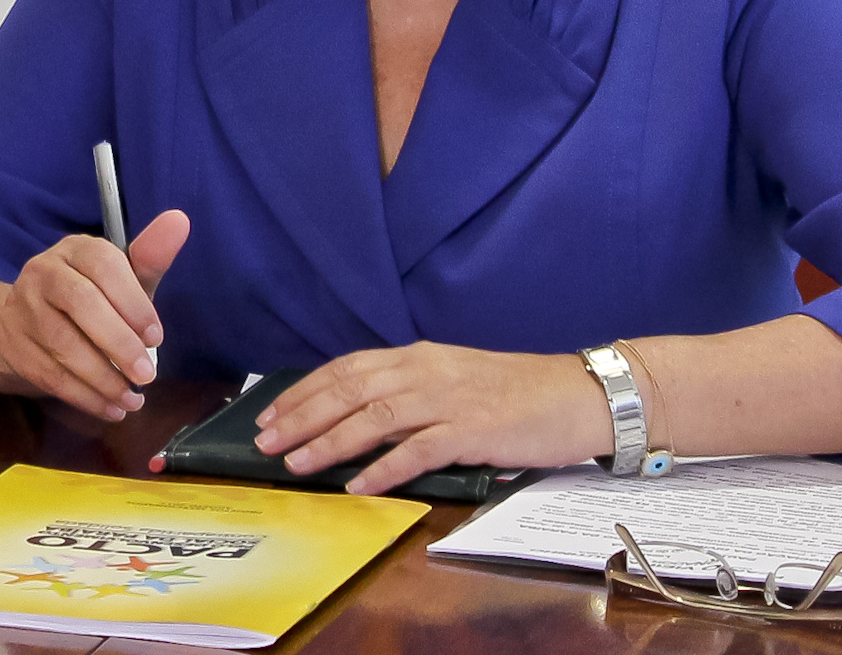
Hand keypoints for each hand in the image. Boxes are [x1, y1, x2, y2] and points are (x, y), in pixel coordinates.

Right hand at [0, 208, 191, 421]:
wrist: (22, 322)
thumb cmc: (88, 299)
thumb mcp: (121, 279)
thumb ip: (150, 257)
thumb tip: (180, 220)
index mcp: (75, 250)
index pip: (103, 266)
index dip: (133, 302)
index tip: (157, 336)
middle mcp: (43, 272)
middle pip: (81, 303)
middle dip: (119, 344)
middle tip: (148, 375)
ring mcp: (22, 309)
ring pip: (64, 345)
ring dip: (104, 379)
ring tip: (133, 400)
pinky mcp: (13, 346)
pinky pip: (50, 375)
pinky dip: (85, 397)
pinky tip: (111, 409)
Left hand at [254, 341, 613, 494]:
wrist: (575, 394)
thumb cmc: (515, 392)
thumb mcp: (453, 378)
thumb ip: (410, 392)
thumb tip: (360, 418)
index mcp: (418, 357)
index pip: (346, 370)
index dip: (304, 391)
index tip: (272, 414)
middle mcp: (426, 371)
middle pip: (349, 391)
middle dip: (301, 417)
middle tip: (266, 442)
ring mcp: (449, 400)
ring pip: (374, 418)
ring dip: (330, 442)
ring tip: (298, 463)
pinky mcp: (473, 430)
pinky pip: (419, 450)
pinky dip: (385, 468)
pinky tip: (360, 485)